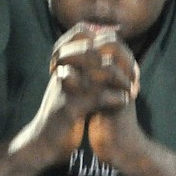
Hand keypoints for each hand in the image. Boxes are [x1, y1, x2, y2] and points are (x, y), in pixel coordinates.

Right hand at [10, 23, 137, 164]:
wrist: (42, 143)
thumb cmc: (60, 114)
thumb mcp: (68, 86)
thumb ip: (81, 67)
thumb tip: (102, 46)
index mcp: (61, 63)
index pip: (79, 32)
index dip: (105, 38)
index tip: (121, 56)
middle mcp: (61, 71)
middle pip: (92, 49)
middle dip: (119, 59)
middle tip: (134, 73)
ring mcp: (64, 89)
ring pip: (97, 71)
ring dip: (121, 79)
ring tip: (132, 89)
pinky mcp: (69, 109)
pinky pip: (97, 97)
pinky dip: (115, 98)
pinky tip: (124, 101)